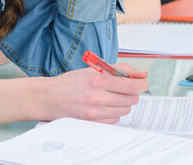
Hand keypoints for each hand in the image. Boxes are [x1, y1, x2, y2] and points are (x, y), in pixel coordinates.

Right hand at [33, 62, 148, 123]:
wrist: (50, 98)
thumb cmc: (72, 82)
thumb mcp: (95, 70)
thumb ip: (121, 69)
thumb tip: (143, 74)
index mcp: (99, 81)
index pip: (132, 86)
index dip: (142, 84)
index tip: (143, 82)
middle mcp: (97, 98)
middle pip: (131, 99)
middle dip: (132, 93)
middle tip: (124, 88)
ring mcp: (95, 113)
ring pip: (125, 110)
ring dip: (123, 103)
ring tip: (111, 96)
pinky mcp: (92, 123)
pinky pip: (115, 119)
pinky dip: (114, 112)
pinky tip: (103, 106)